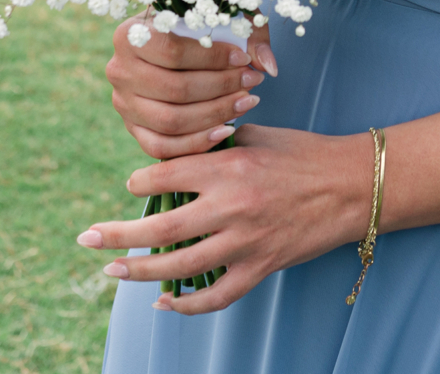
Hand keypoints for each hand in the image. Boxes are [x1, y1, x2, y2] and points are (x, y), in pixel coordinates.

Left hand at [77, 124, 370, 313]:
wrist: (353, 185)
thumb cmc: (305, 153)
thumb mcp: (258, 136)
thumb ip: (215, 146)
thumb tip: (176, 156)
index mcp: (228, 165)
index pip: (164, 175)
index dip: (139, 182)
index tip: (131, 187)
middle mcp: (232, 205)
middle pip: (160, 227)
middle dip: (116, 235)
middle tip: (87, 239)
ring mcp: (246, 241)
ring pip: (180, 266)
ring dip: (140, 272)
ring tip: (112, 270)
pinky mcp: (261, 267)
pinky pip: (216, 296)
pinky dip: (186, 304)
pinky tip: (163, 302)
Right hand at [105, 17, 277, 158]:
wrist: (174, 39)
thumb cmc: (201, 24)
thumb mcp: (225, 16)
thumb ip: (248, 35)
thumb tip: (266, 65)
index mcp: (130, 34)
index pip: (173, 52)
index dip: (213, 58)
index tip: (244, 59)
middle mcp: (119, 69)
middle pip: (175, 89)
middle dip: (221, 88)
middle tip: (253, 81)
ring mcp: (123, 102)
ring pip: (170, 121)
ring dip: (215, 114)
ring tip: (246, 101)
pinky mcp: (132, 127)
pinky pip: (161, 147)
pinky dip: (196, 143)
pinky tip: (226, 129)